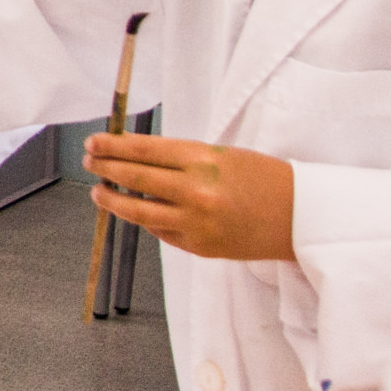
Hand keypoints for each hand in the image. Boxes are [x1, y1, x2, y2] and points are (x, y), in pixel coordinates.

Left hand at [84, 134, 295, 261]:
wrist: (301, 217)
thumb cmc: (265, 179)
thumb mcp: (224, 155)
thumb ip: (182, 158)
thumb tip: (137, 157)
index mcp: (203, 159)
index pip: (143, 149)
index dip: (113, 145)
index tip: (94, 143)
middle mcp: (195, 190)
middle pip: (134, 177)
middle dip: (105, 167)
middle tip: (89, 161)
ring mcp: (195, 222)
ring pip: (137, 211)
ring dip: (112, 199)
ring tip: (98, 191)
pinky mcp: (198, 247)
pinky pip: (160, 232)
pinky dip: (144, 220)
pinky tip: (134, 211)